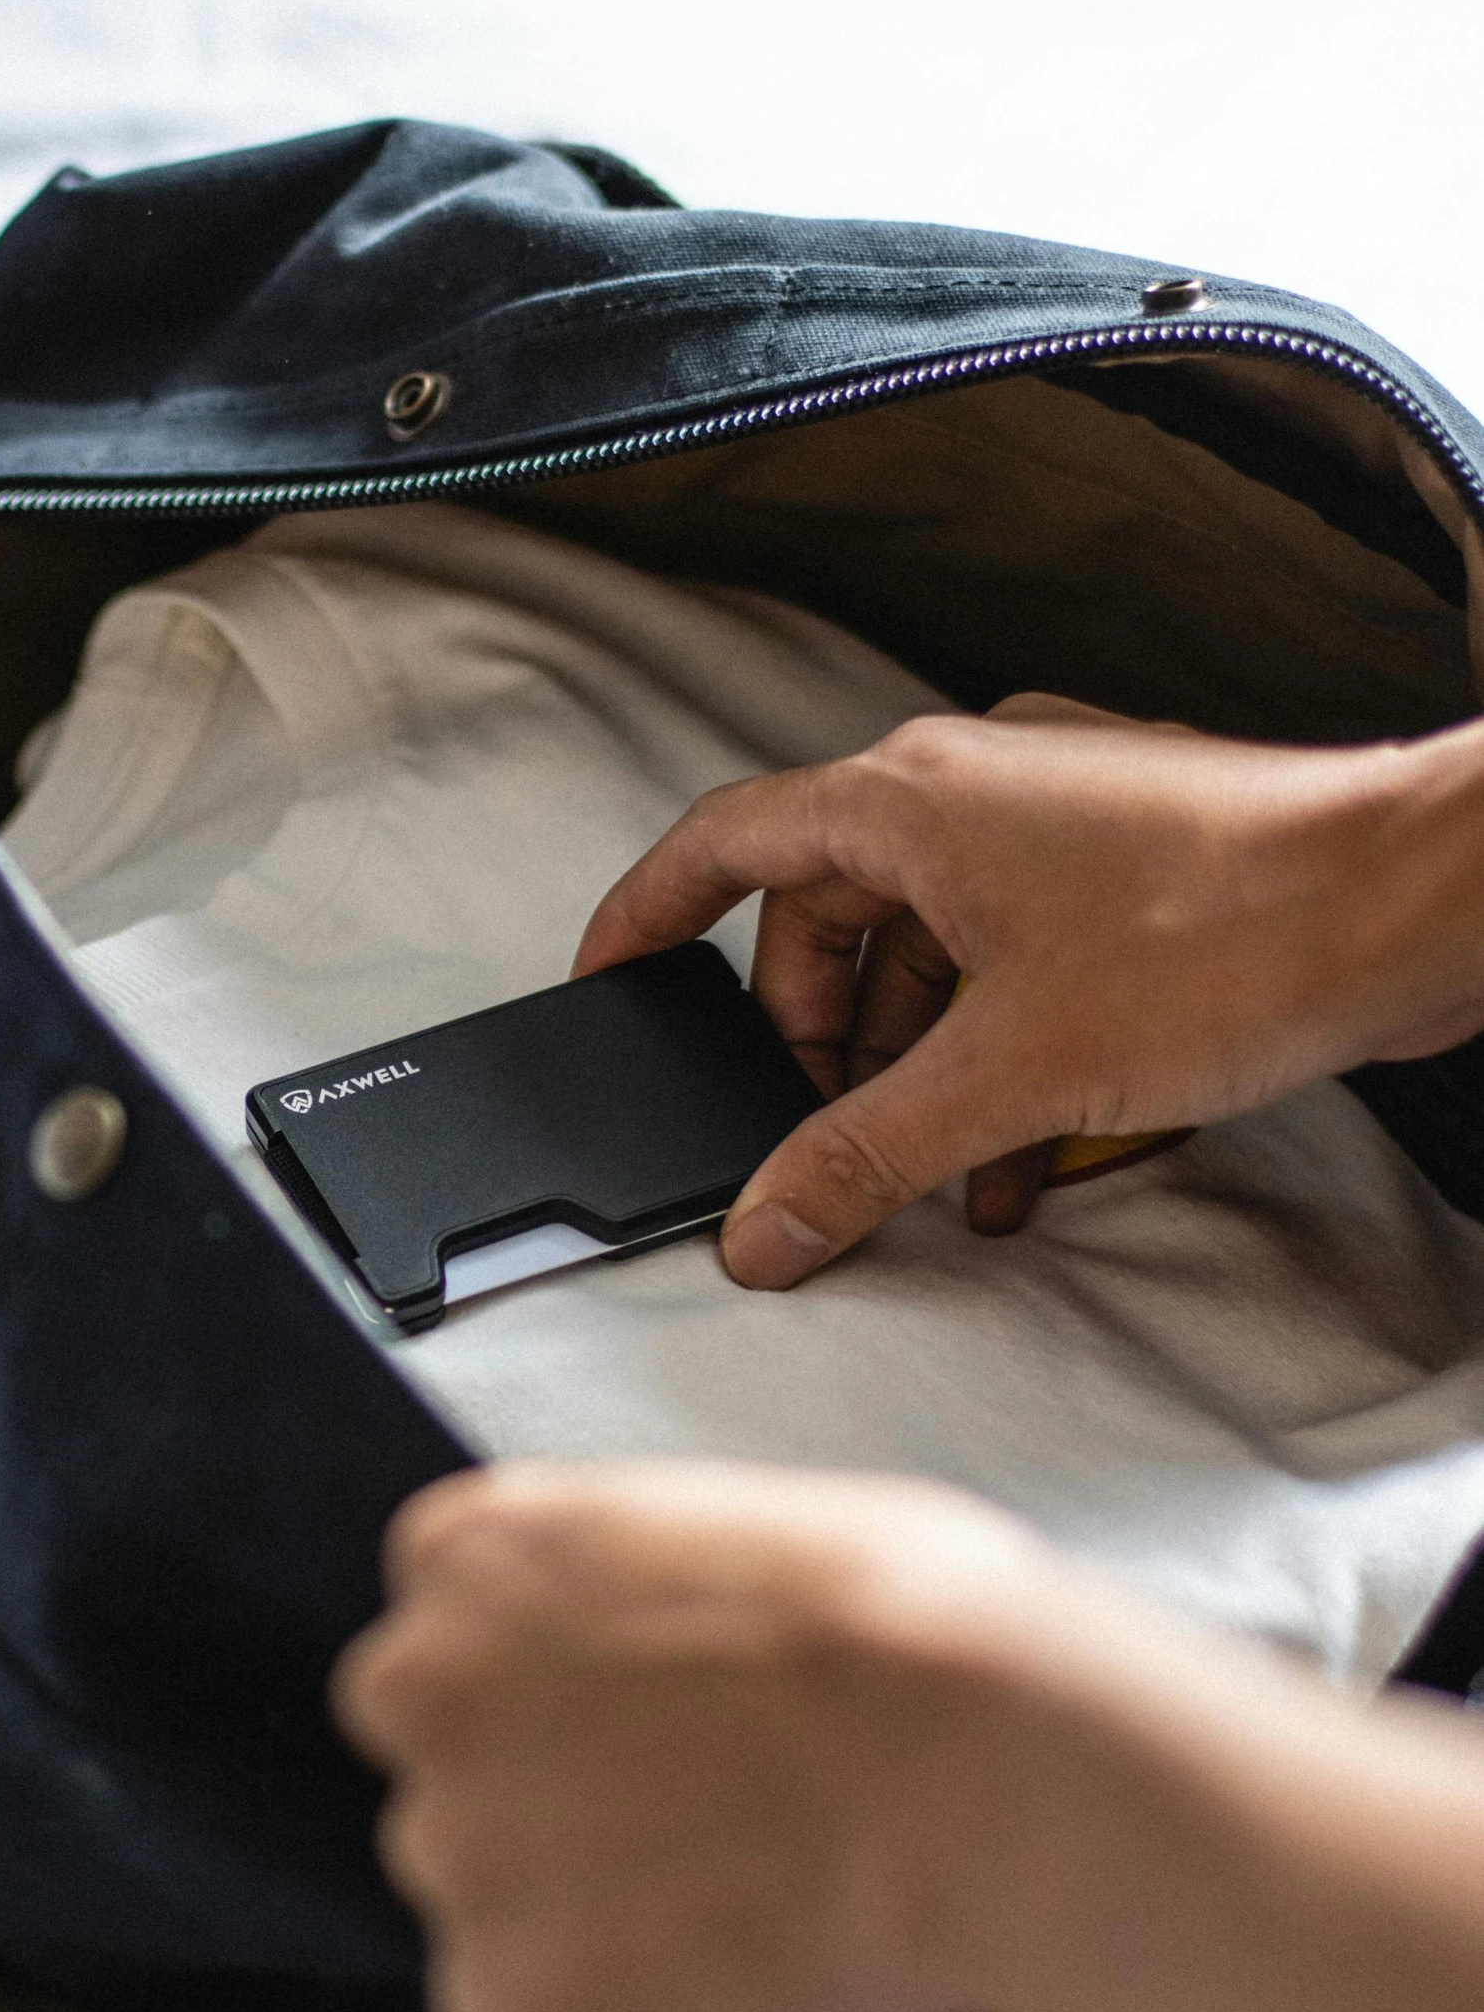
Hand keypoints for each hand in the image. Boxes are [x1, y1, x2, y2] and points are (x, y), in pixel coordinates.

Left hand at [335, 1461, 1073, 2011]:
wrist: (958, 1753)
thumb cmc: (888, 1619)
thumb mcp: (716, 1527)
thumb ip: (615, 1596)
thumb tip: (629, 1663)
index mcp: (473, 1549)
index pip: (451, 1619)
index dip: (558, 1667)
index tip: (640, 1693)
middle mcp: (423, 1686)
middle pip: (450, 1749)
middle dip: (540, 1776)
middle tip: (684, 1797)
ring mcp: (452, 1845)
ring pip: (486, 1880)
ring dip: (573, 1890)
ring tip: (729, 1875)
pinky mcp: (503, 1995)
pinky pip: (524, 2005)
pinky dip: (607, 2002)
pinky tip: (722, 1950)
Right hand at [574, 697, 1483, 1286]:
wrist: (1423, 898)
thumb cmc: (1239, 928)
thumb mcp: (1011, 1069)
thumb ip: (866, 1153)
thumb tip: (767, 1223)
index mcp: (910, 797)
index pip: (725, 842)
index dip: (647, 914)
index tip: (608, 976)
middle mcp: (971, 788)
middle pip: (830, 920)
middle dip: (817, 1044)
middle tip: (820, 1140)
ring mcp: (1050, 824)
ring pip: (930, 950)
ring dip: (919, 1067)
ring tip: (938, 1178)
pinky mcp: (1120, 869)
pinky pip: (1011, 960)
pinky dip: (994, 1048)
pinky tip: (1017, 1154)